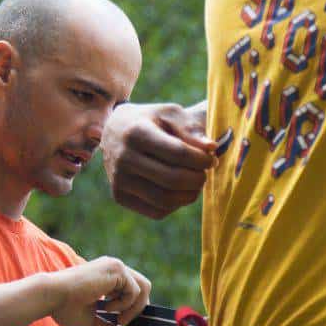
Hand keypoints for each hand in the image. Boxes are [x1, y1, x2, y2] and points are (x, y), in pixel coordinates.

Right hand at [48, 257, 150, 325]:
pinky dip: (125, 304)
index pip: (133, 290)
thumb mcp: (91, 323)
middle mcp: (114, 268)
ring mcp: (115, 267)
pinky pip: (134, 291)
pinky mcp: (116, 269)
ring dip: (133, 308)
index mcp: (107, 277)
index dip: (139, 310)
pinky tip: (106, 308)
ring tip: (117, 318)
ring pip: (143, 288)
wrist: (51, 296)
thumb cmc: (64, 308)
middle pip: (144, 287)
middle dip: (141, 309)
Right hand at [101, 102, 216, 218]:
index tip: (211, 158)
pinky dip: (176, 204)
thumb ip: (191, 129)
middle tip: (205, 172)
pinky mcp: (119, 197)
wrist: (114, 131)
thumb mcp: (170, 114)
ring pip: (165, 200)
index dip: (202, 159)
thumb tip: (211, 148)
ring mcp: (119, 180)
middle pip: (173, 179)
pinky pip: (157, 211)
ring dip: (190, 195)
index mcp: (136, 133)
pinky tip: (180, 191)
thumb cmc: (151, 121)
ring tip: (196, 183)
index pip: (178, 154)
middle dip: (198, 178)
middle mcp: (123, 158)